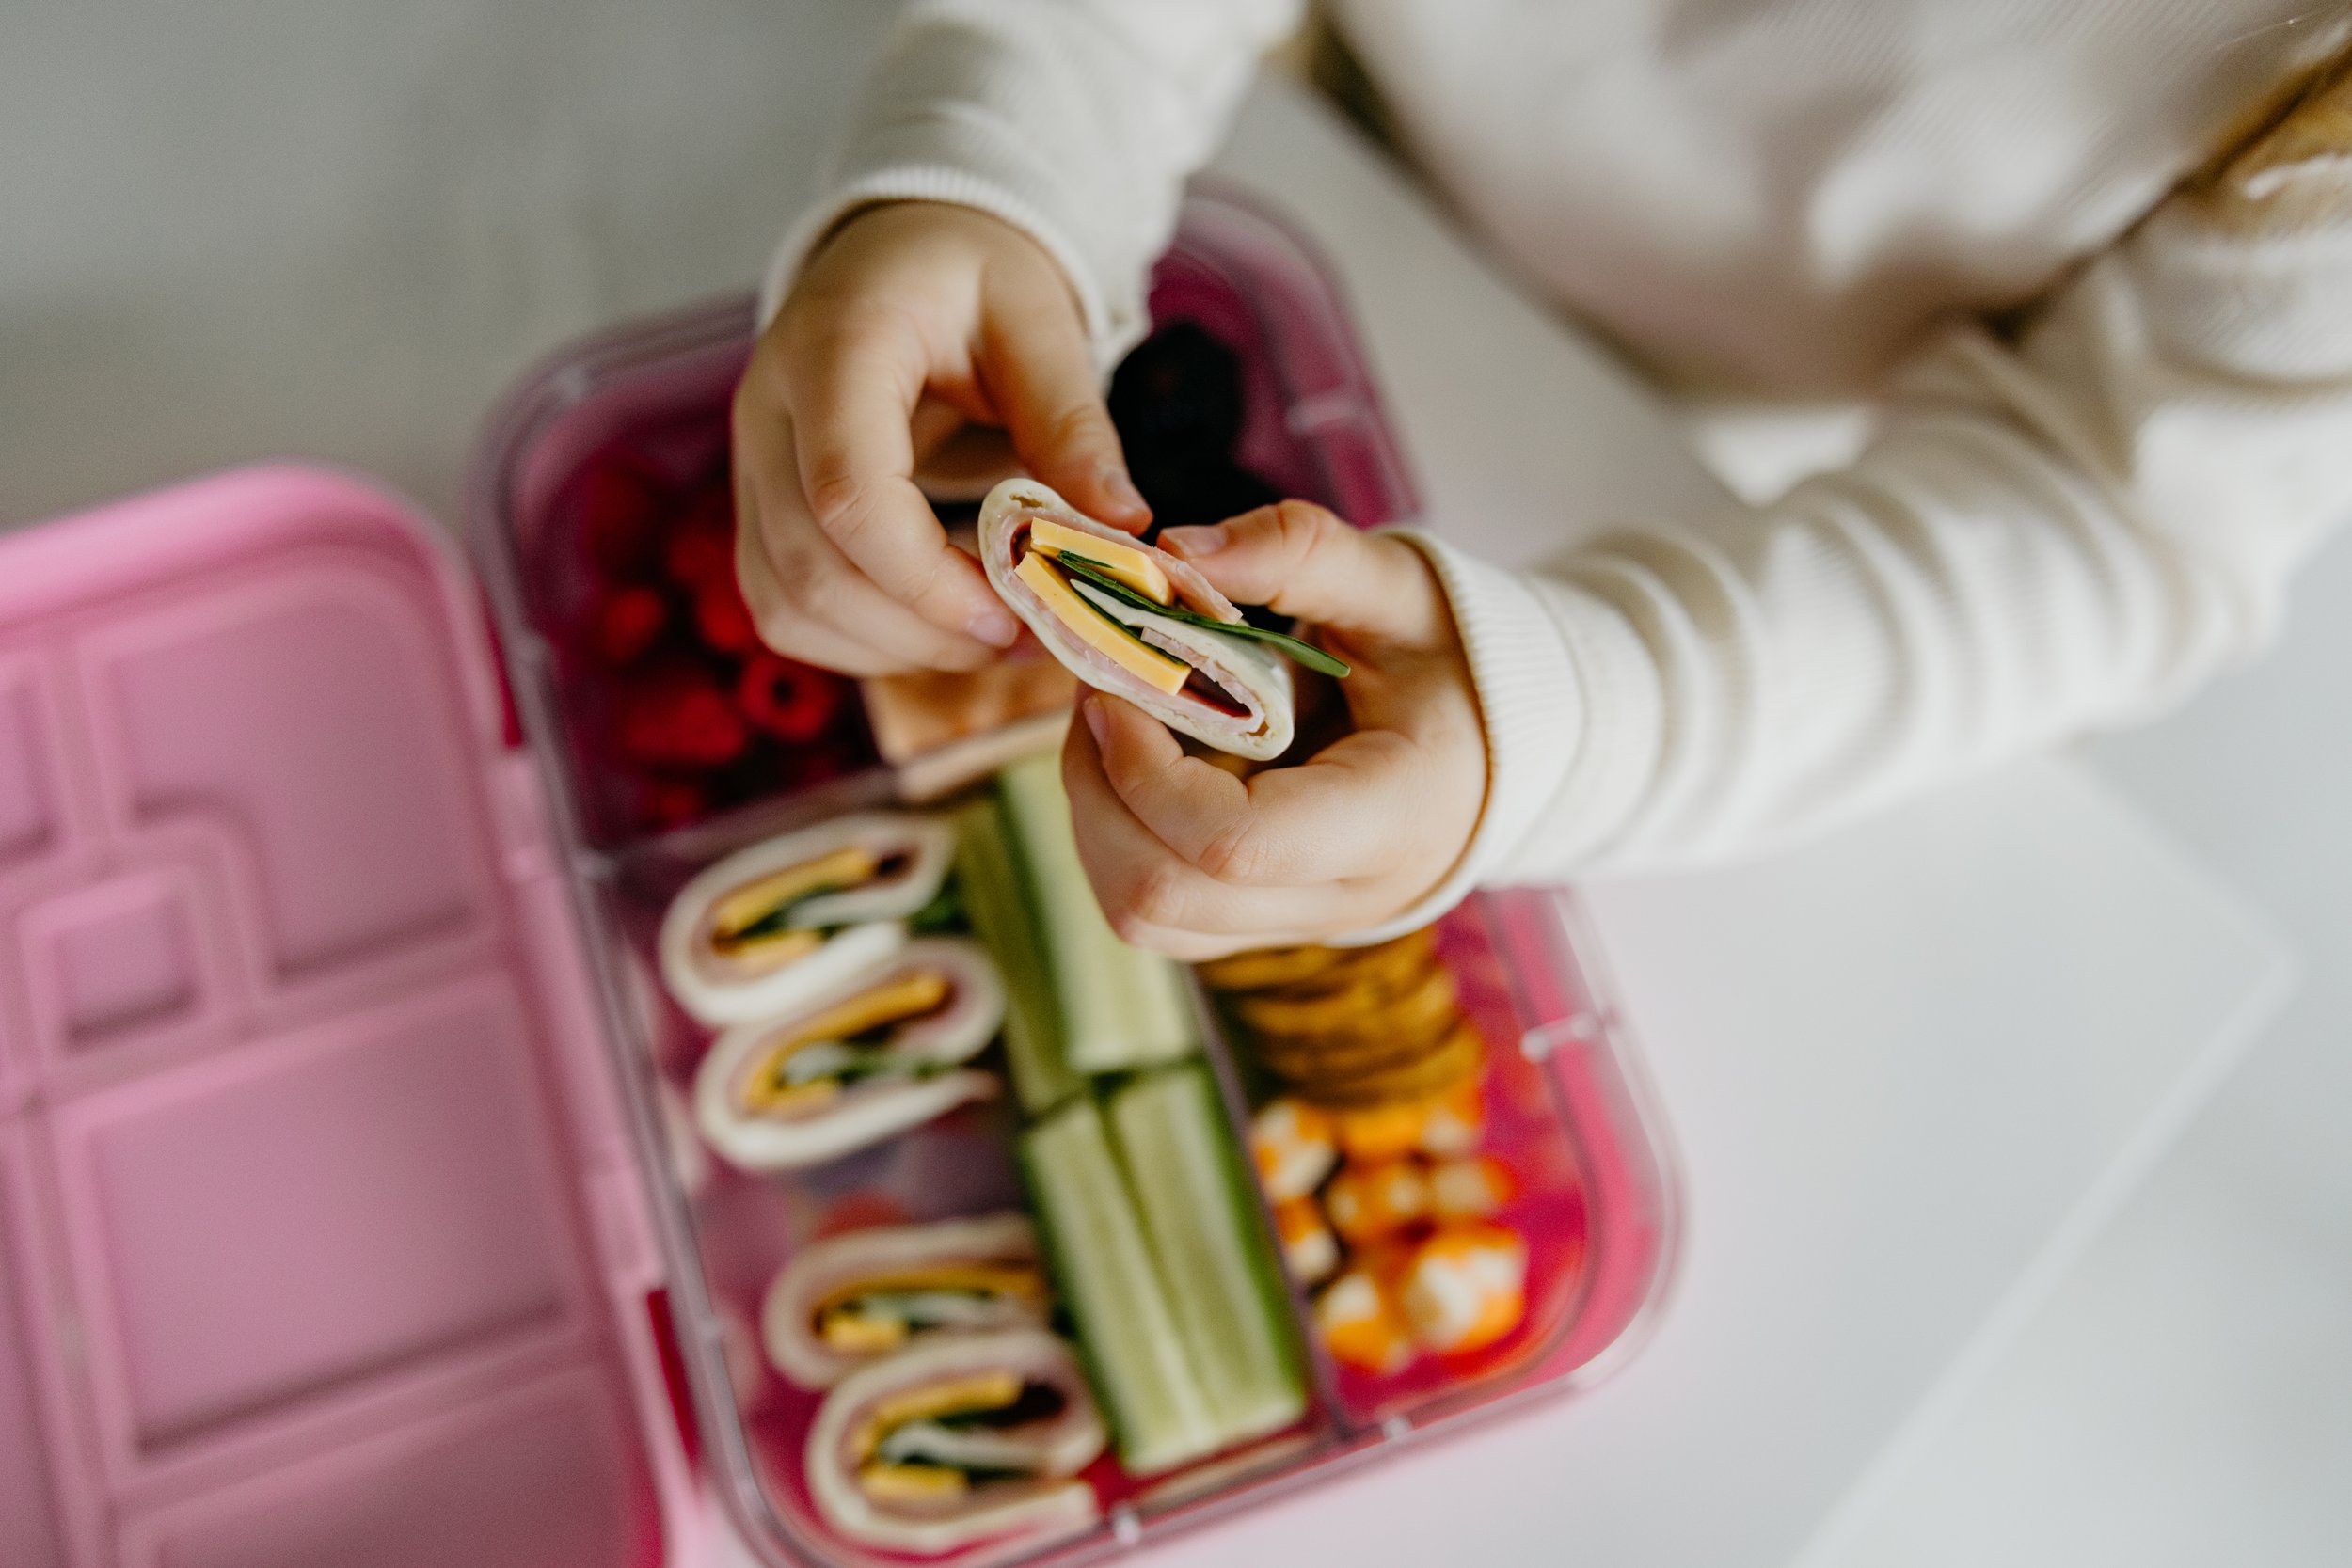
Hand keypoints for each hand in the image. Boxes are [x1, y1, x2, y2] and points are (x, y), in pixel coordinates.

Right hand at [732, 202, 1149, 674]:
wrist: (900, 259)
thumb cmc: (970, 276)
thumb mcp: (1038, 318)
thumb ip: (1072, 421)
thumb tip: (1121, 525)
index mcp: (832, 348)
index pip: (848, 493)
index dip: (927, 578)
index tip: (1015, 613)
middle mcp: (767, 412)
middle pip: (815, 568)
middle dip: (926, 629)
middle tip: (1028, 637)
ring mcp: (752, 468)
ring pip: (794, 606)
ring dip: (898, 648)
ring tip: (996, 635)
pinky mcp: (759, 511)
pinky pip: (788, 611)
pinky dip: (865, 643)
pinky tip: (941, 627)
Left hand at [1062, 501, 1487, 958]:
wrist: (1504, 742)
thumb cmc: (1456, 658)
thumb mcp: (1398, 586)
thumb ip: (1296, 554)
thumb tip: (1176, 548)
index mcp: (1394, 817)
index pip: (1232, 841)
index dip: (1144, 769)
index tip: (1116, 687)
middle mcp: (1346, 897)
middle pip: (1163, 897)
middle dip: (1098, 792)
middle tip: (1098, 697)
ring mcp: (1303, 924)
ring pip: (1147, 919)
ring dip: (1098, 821)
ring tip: (1115, 728)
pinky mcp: (1268, 923)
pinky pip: (1161, 915)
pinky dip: (1121, 842)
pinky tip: (1144, 766)